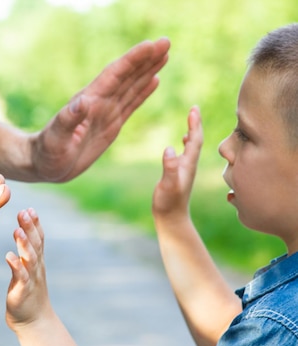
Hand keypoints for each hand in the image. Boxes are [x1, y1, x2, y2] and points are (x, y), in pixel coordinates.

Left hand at [5, 208, 52, 330]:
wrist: (34, 322)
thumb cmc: (27, 293)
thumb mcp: (28, 268)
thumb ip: (26, 250)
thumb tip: (23, 229)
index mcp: (36, 261)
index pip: (38, 238)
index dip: (35, 223)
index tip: (30, 208)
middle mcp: (36, 267)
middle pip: (36, 244)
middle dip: (30, 227)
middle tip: (24, 211)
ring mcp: (31, 279)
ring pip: (30, 258)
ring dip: (25, 244)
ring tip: (17, 229)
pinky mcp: (23, 292)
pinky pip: (21, 277)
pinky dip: (16, 266)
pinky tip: (9, 256)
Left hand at [31, 38, 169, 181]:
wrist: (44, 164)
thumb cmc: (46, 153)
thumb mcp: (56, 138)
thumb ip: (68, 120)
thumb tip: (82, 102)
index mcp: (89, 102)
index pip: (114, 76)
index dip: (132, 60)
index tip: (150, 45)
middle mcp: (99, 103)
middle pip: (126, 76)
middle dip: (146, 59)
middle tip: (166, 41)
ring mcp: (105, 113)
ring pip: (131, 87)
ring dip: (148, 70)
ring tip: (165, 53)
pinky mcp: (110, 125)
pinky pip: (130, 104)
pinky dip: (143, 91)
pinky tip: (154, 80)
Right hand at [152, 106, 202, 220]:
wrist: (172, 218)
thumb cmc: (168, 202)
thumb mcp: (168, 184)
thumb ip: (169, 167)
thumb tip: (169, 148)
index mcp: (188, 164)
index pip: (195, 140)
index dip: (195, 124)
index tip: (194, 109)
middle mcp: (189, 164)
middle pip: (196, 140)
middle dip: (195, 124)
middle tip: (194, 108)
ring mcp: (185, 169)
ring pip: (192, 146)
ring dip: (192, 131)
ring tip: (191, 119)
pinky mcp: (179, 173)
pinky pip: (186, 153)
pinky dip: (186, 143)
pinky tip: (182, 140)